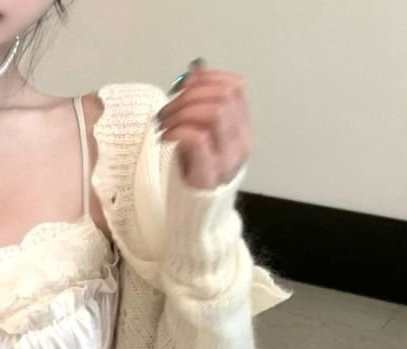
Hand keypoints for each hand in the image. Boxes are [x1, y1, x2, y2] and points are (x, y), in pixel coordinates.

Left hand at [155, 61, 252, 190]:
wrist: (196, 218)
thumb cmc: (195, 177)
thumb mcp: (199, 137)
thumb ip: (199, 108)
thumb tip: (194, 71)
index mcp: (242, 129)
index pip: (235, 86)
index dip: (206, 79)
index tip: (181, 89)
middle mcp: (241, 142)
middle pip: (223, 95)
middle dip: (189, 95)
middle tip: (166, 112)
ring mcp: (228, 158)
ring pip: (214, 112)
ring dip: (181, 112)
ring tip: (164, 126)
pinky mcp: (209, 174)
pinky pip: (198, 137)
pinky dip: (177, 130)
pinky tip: (165, 138)